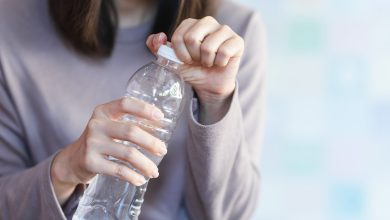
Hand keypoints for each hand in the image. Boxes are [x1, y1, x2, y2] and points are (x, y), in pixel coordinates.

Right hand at [51, 97, 166, 204]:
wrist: (73, 160)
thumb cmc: (101, 140)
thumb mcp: (109, 126)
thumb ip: (129, 123)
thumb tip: (161, 130)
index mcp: (103, 111)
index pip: (125, 103)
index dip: (144, 109)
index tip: (160, 117)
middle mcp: (96, 125)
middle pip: (131, 131)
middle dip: (151, 142)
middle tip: (163, 150)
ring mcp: (92, 144)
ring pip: (128, 154)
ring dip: (145, 164)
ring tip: (155, 172)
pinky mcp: (90, 162)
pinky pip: (119, 170)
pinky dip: (133, 176)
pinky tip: (140, 180)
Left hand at [146, 16, 243, 122]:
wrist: (208, 84)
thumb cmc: (191, 69)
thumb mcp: (170, 59)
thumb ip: (157, 47)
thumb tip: (159, 37)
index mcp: (191, 23)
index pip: (178, 36)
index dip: (180, 54)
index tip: (186, 59)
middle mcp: (208, 22)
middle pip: (192, 38)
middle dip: (193, 57)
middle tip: (198, 61)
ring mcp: (224, 29)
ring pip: (208, 47)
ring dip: (206, 61)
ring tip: (209, 62)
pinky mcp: (237, 41)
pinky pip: (224, 52)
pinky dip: (219, 63)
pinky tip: (220, 62)